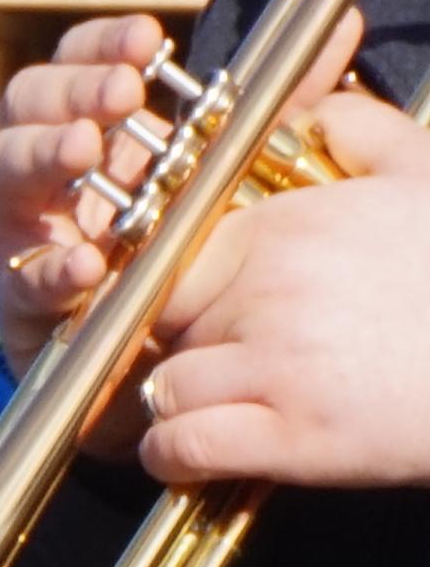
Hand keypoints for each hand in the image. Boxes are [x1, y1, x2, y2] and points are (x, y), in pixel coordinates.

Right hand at [0, 10, 364, 382]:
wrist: (153, 354)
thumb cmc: (183, 247)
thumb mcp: (231, 170)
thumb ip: (279, 105)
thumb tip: (344, 29)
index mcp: (89, 129)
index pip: (73, 65)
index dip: (100, 47)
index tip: (150, 40)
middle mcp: (45, 173)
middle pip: (25, 106)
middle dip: (71, 91)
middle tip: (123, 92)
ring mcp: (27, 235)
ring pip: (4, 179)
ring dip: (41, 156)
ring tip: (84, 147)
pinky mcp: (28, 304)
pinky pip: (26, 283)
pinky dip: (54, 271)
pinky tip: (91, 262)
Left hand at [136, 89, 429, 489]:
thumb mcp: (425, 180)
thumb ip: (362, 133)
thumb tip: (318, 111)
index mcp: (289, 226)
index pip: (172, 257)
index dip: (177, 289)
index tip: (196, 311)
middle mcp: (271, 290)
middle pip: (164, 322)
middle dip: (178, 345)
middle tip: (207, 364)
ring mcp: (277, 364)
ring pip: (163, 386)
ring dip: (174, 403)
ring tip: (208, 409)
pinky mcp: (293, 436)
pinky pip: (180, 445)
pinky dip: (173, 456)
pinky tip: (195, 455)